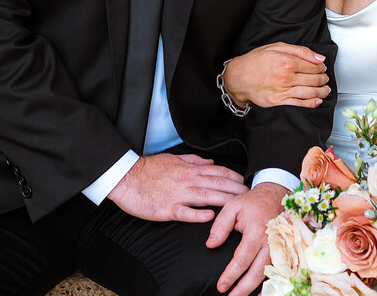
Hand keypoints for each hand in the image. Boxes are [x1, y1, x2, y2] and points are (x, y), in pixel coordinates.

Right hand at [107, 153, 247, 221]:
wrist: (126, 177)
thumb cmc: (148, 169)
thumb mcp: (172, 159)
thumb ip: (193, 161)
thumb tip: (210, 163)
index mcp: (188, 169)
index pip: (217, 172)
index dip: (234, 177)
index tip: (245, 183)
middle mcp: (186, 180)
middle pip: (217, 184)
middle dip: (236, 190)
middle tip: (250, 197)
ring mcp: (177, 195)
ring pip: (207, 197)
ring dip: (225, 201)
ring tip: (239, 207)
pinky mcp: (167, 209)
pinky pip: (186, 212)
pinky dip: (199, 215)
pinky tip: (211, 217)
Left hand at [206, 182, 287, 294]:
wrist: (275, 194)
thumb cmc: (252, 202)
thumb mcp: (232, 206)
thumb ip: (220, 226)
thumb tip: (210, 245)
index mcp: (257, 231)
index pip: (242, 259)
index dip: (231, 275)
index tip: (221, 286)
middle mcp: (271, 242)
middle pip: (258, 272)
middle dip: (243, 288)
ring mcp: (280, 248)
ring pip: (269, 274)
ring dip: (256, 289)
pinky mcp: (284, 250)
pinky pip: (277, 271)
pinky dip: (270, 284)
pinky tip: (259, 292)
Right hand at [223, 43, 328, 108]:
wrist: (238, 77)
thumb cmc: (256, 61)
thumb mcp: (276, 47)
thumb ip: (300, 51)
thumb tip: (319, 57)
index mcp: (287, 62)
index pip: (313, 66)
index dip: (321, 67)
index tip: (322, 67)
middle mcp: (286, 77)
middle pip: (314, 80)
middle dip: (323, 79)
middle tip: (325, 78)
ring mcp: (282, 91)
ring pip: (310, 93)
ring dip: (322, 91)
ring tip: (325, 89)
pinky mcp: (277, 102)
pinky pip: (299, 104)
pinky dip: (312, 104)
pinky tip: (317, 101)